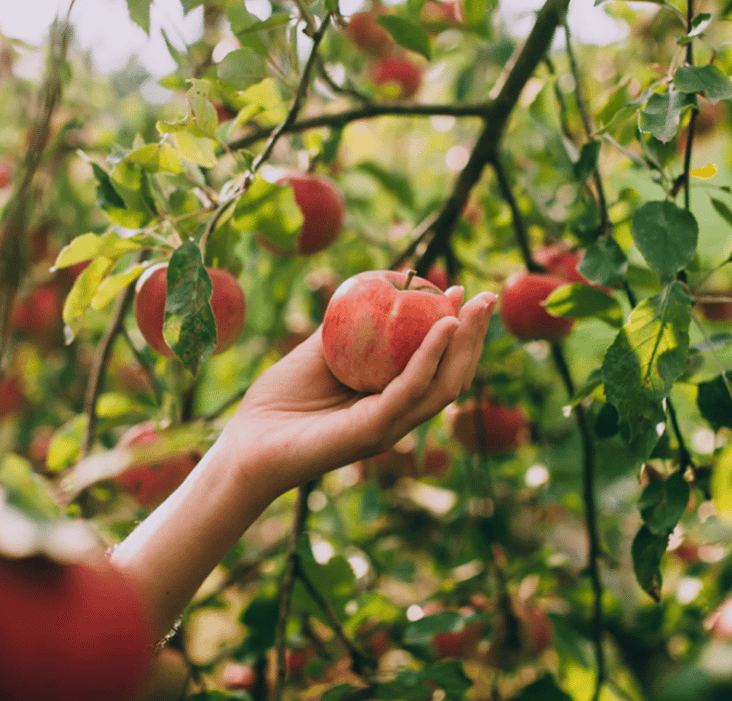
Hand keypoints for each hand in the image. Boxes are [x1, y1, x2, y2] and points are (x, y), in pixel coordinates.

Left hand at [215, 286, 494, 499]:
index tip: (462, 292)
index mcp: (390, 400)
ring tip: (473, 308)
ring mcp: (389, 426)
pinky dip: (430, 357)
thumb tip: (373, 286)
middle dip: (475, 337)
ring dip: (463, 344)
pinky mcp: (373, 431)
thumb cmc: (278, 402)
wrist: (246, 445)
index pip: (438, 366)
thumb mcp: (317, 352)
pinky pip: (409, 390)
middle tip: (486, 298)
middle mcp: (397, 415)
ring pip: (442, 385)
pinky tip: (442, 327)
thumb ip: (345, 327)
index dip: (457, 332)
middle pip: (452, 376)